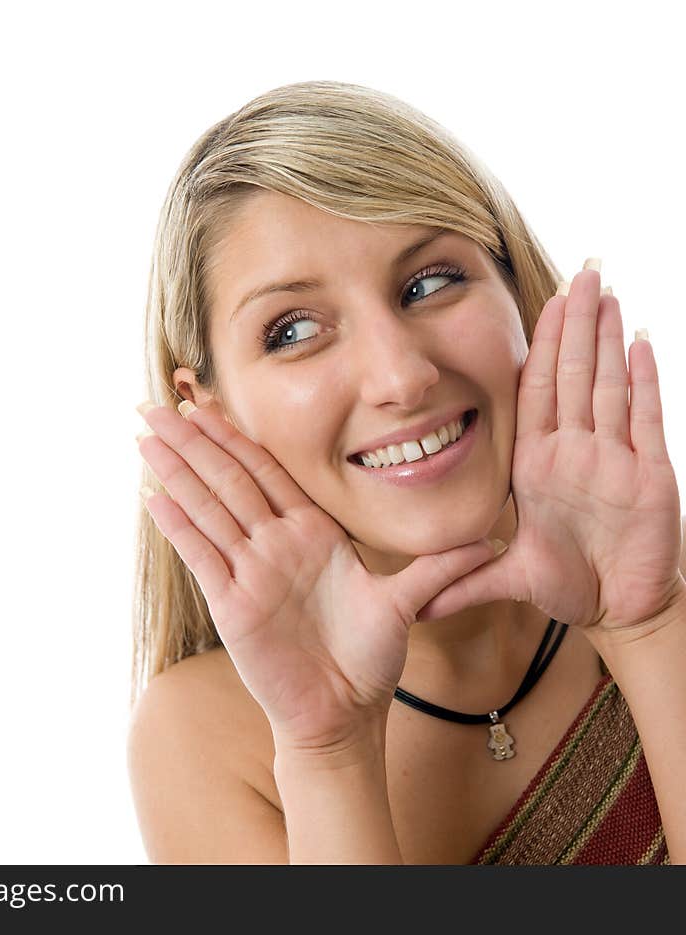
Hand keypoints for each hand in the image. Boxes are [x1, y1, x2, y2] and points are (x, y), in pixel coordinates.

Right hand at [136, 398, 500, 753]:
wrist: (344, 713)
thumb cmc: (368, 659)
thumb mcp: (403, 605)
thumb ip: (437, 568)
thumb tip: (491, 541)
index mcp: (309, 533)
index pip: (265, 471)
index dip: (237, 435)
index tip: (210, 401)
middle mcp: (273, 544)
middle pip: (227, 478)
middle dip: (193, 440)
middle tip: (157, 403)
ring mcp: (249, 572)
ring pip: (207, 507)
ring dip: (177, 469)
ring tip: (146, 434)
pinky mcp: (233, 604)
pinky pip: (202, 556)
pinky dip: (177, 526)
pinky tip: (152, 495)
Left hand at [418, 261, 684, 638]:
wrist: (620, 608)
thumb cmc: (568, 585)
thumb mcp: (507, 578)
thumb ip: (462, 581)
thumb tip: (410, 605)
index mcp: (538, 464)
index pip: (536, 393)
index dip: (539, 349)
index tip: (540, 306)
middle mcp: (575, 452)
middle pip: (574, 376)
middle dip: (575, 325)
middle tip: (580, 272)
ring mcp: (613, 459)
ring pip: (609, 386)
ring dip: (606, 339)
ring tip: (605, 290)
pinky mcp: (649, 476)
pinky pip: (645, 419)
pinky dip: (643, 381)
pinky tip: (639, 341)